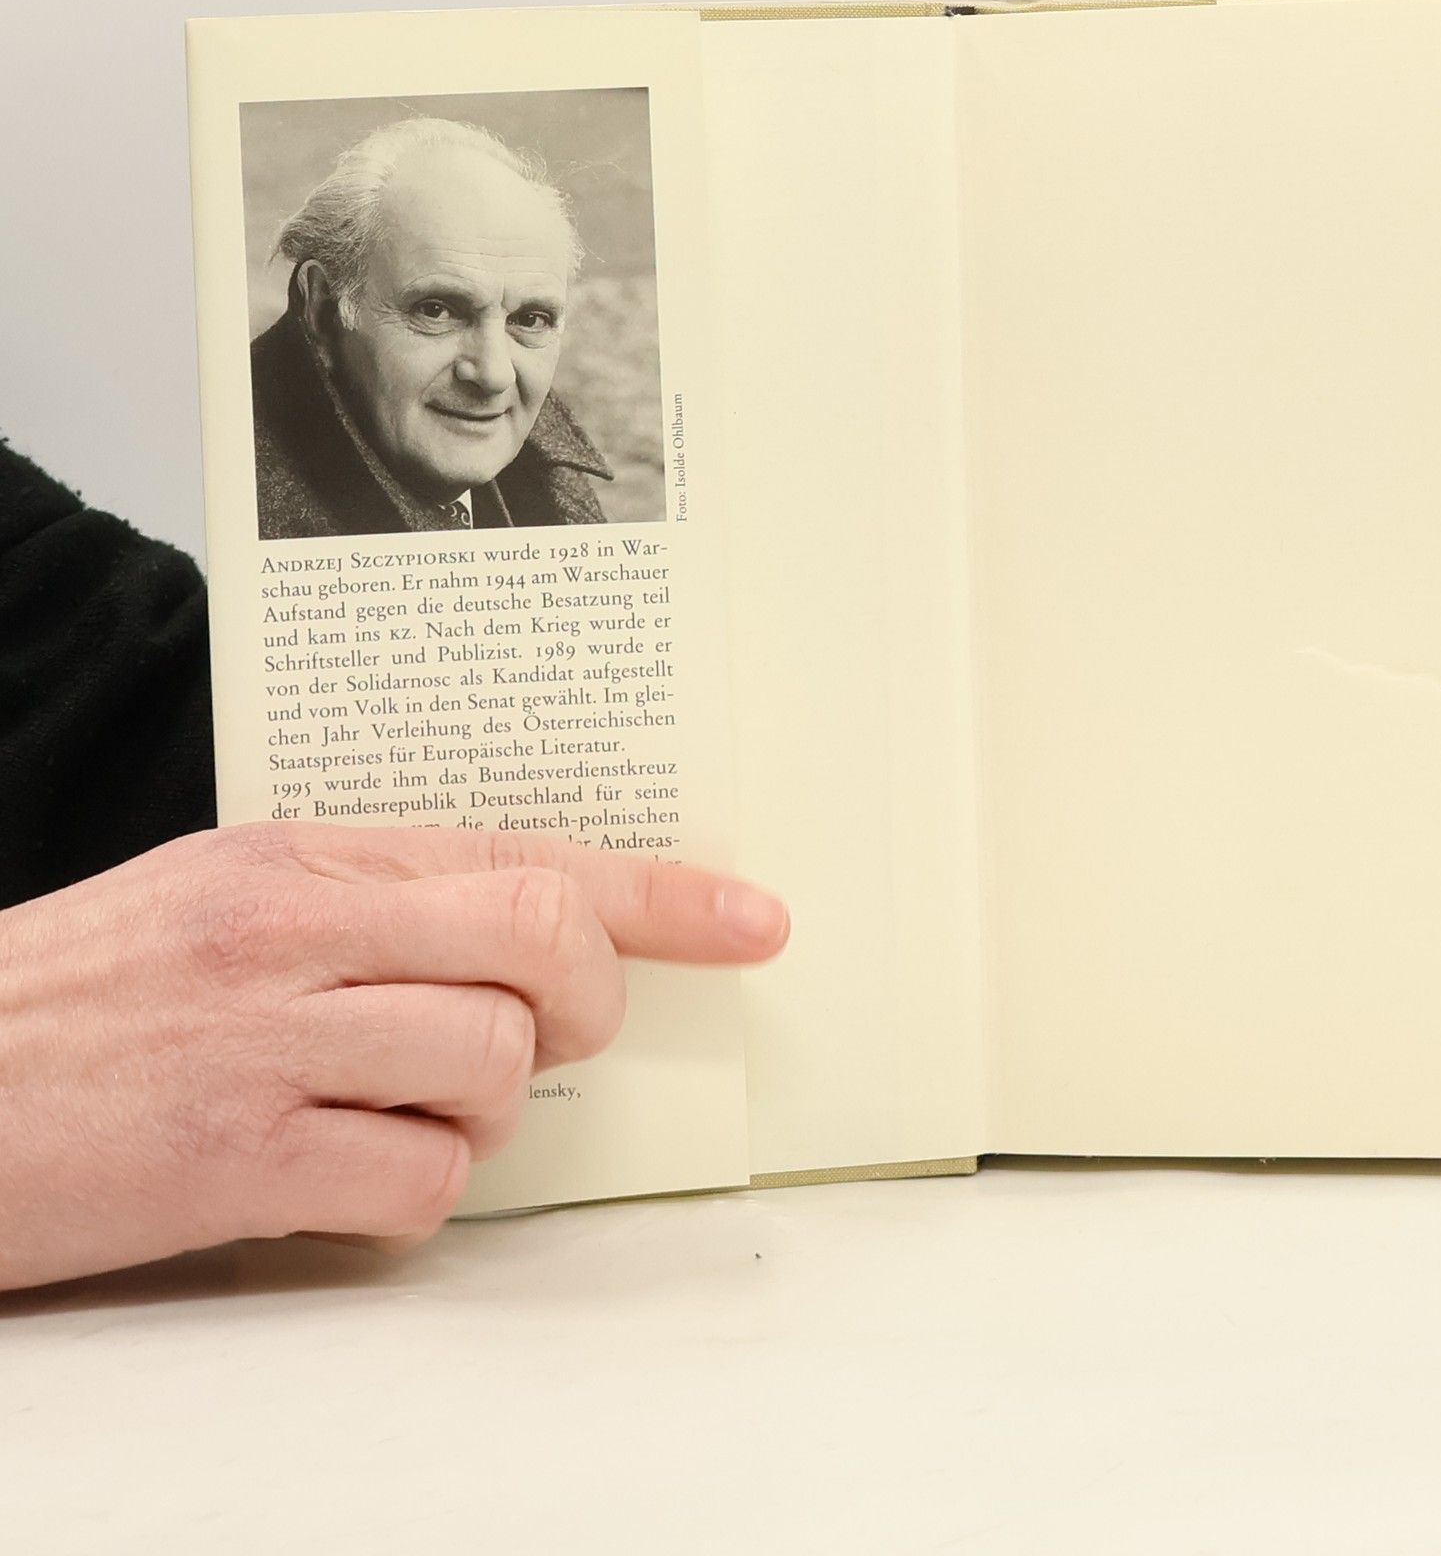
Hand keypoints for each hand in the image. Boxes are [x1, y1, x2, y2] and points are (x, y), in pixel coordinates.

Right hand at [0, 822, 788, 1291]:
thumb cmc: (81, 993)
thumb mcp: (222, 892)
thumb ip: (374, 897)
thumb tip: (525, 927)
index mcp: (303, 855)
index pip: (529, 854)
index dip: (664, 894)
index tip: (754, 920)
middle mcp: (298, 932)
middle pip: (544, 944)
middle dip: (586, 1000)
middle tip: (546, 1030)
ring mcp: (270, 1046)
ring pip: (495, 1067)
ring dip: (485, 1110)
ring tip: (402, 1106)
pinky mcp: (236, 1164)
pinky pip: (419, 1183)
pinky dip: (415, 1191)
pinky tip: (346, 1173)